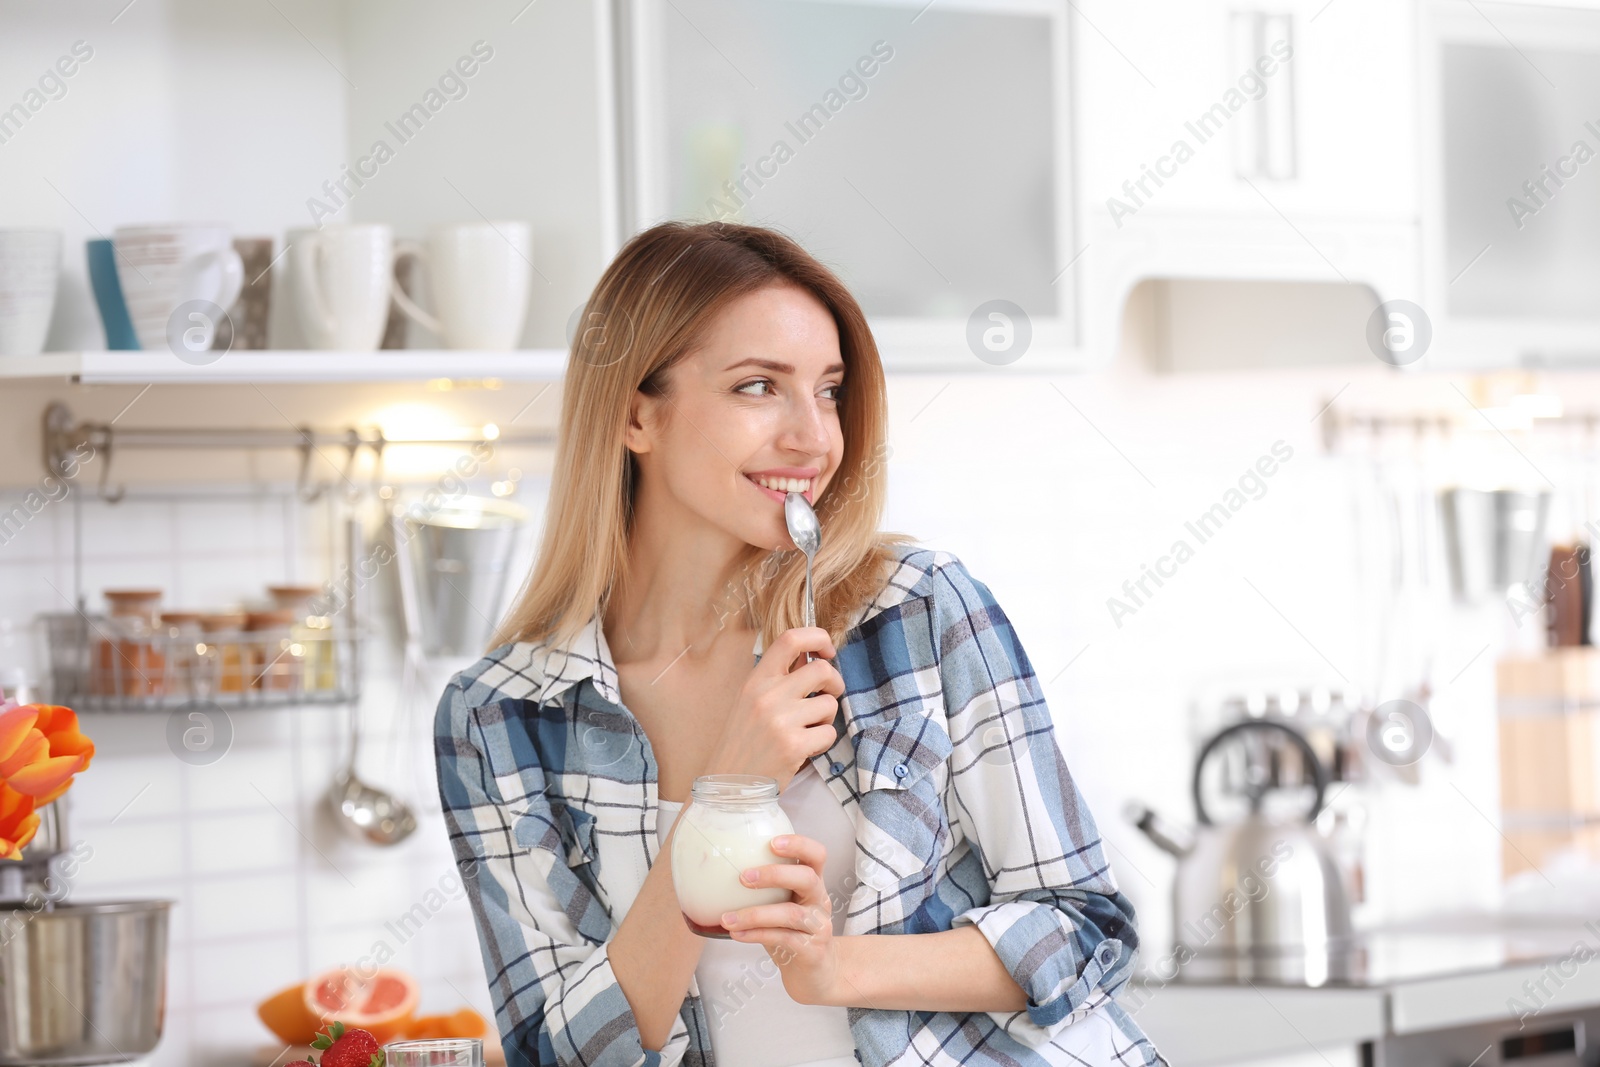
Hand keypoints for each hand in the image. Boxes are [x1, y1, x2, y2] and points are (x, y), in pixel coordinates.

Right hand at [702, 627, 842, 787]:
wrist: (730, 785)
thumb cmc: (744, 741)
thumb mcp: (751, 701)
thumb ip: (778, 679)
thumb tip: (812, 657)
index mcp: (756, 680)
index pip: (791, 639)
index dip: (817, 638)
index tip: (826, 651)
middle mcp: (768, 696)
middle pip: (822, 670)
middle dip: (835, 683)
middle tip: (828, 695)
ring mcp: (781, 721)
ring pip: (829, 704)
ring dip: (825, 718)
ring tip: (807, 729)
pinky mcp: (794, 746)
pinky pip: (828, 733)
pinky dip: (823, 742)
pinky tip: (804, 749)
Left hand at [721, 834, 841, 1005]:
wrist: (815, 974)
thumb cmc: (792, 933)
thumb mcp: (782, 906)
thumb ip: (764, 890)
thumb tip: (718, 872)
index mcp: (813, 884)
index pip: (816, 855)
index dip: (799, 844)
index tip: (772, 842)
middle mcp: (820, 901)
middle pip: (807, 878)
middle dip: (774, 874)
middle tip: (743, 877)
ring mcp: (819, 927)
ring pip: (791, 913)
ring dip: (755, 914)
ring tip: (727, 918)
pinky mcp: (812, 950)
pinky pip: (784, 939)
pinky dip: (758, 934)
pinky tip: (737, 934)